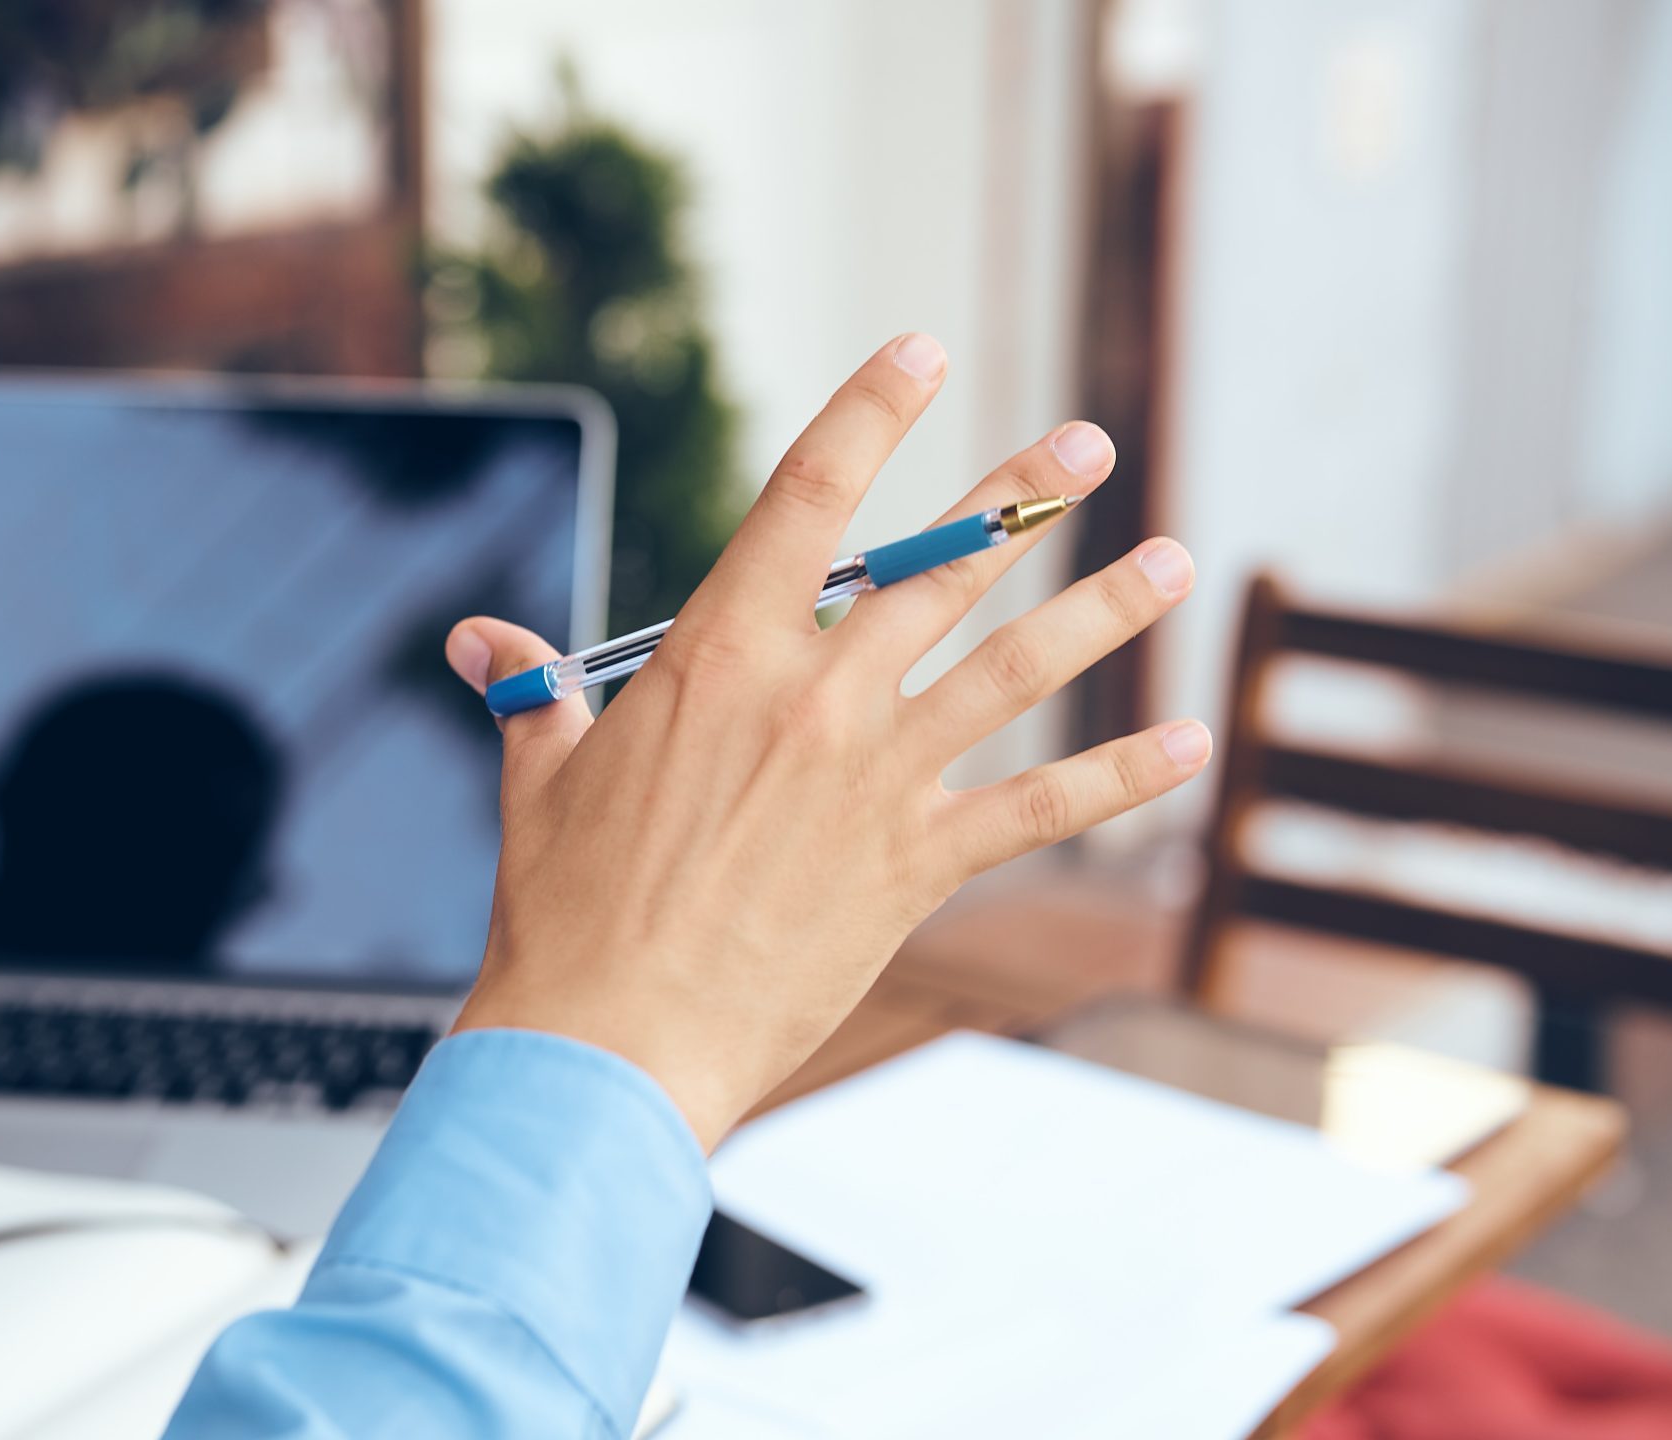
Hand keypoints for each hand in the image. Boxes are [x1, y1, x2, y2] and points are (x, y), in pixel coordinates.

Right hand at [444, 334, 1209, 1148]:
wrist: (614, 1039)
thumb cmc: (566, 910)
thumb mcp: (541, 778)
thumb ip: (535, 693)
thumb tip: (480, 640)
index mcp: (719, 655)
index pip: (807, 497)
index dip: (870, 413)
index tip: (920, 352)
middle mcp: (814, 697)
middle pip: (938, 571)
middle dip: (1020, 499)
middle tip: (1086, 448)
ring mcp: (876, 778)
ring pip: (1013, 671)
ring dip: (1099, 611)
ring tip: (1172, 561)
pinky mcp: (917, 864)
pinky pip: (1040, 807)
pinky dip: (1120, 777)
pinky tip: (1190, 747)